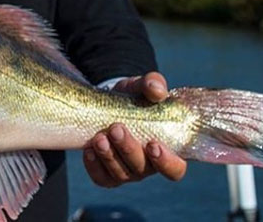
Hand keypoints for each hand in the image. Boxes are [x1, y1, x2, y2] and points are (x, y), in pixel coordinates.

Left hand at [83, 72, 186, 187]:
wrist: (108, 103)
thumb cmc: (135, 97)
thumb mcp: (143, 86)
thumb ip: (154, 84)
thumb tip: (156, 90)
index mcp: (166, 150)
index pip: (174, 168)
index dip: (166, 161)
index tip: (153, 144)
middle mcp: (148, 166)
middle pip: (142, 169)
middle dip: (128, 149)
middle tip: (116, 128)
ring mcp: (127, 171)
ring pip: (120, 174)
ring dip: (109, 156)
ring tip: (99, 137)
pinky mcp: (106, 173)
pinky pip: (101, 177)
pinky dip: (94, 166)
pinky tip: (88, 150)